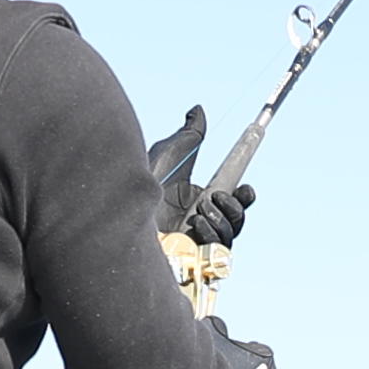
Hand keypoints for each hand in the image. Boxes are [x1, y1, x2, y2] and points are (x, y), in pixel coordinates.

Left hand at [145, 107, 256, 255]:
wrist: (123, 216)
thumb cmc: (140, 185)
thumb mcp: (168, 155)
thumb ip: (189, 135)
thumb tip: (198, 110)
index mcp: (199, 199)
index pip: (232, 200)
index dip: (244, 196)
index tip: (245, 188)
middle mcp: (200, 222)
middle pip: (237, 220)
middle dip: (235, 208)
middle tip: (218, 196)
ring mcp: (196, 243)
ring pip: (229, 235)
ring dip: (220, 219)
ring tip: (198, 211)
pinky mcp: (192, 259)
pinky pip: (217, 251)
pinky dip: (212, 235)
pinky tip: (195, 227)